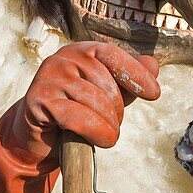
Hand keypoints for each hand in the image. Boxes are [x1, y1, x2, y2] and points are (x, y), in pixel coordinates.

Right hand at [15, 41, 160, 165]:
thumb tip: (153, 64)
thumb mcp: (106, 96)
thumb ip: (127, 82)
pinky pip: (77, 118)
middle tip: (113, 125)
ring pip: (94, 103)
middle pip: (105, 84)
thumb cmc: (75, 112)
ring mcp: (48, 78)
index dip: (134, 73)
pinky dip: (95, 133)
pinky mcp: (38, 101)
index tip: (154, 94)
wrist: (38, 136)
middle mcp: (62, 59)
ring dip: (108, 127)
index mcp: (81, 51)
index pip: (111, 54)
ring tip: (107, 136)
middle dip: (117, 111)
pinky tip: (100, 140)